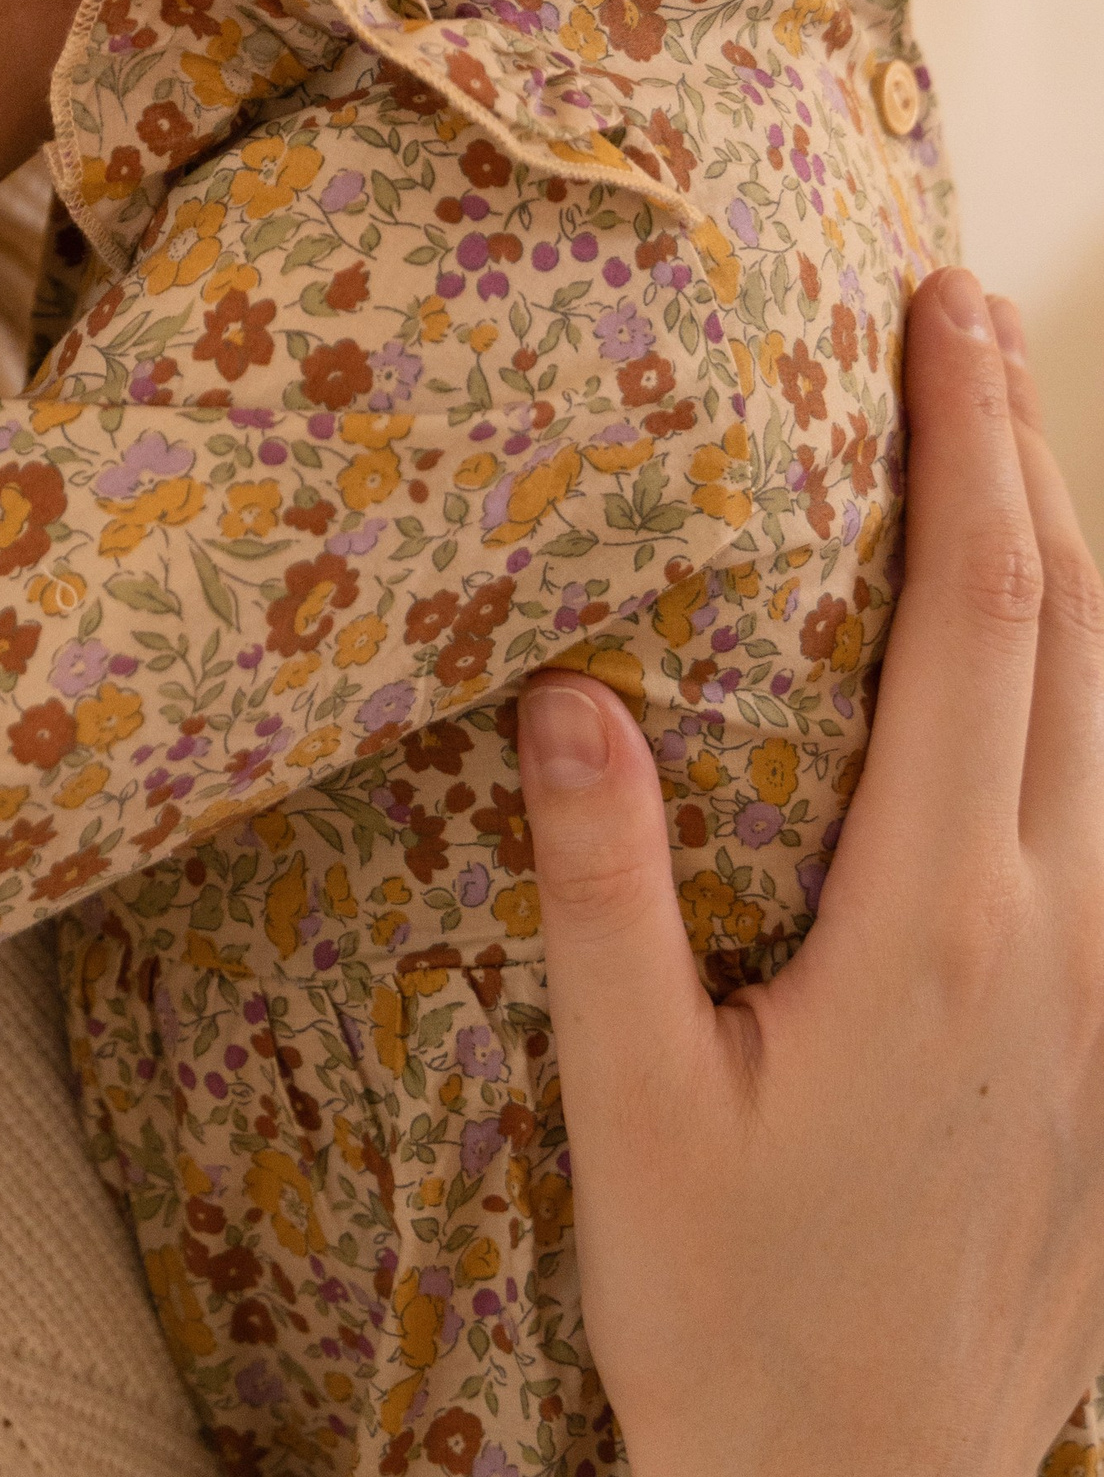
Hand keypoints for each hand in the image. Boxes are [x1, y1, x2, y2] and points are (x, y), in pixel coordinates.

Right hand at [520, 270, 1103, 1476]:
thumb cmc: (735, 1315)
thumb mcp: (636, 1114)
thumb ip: (607, 896)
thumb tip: (574, 693)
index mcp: (941, 924)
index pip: (979, 621)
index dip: (967, 446)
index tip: (938, 310)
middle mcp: (1061, 931)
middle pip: (1081, 630)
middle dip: (1027, 449)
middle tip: (963, 311)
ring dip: (1067, 552)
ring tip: (999, 437)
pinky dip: (1086, 679)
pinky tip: (1036, 658)